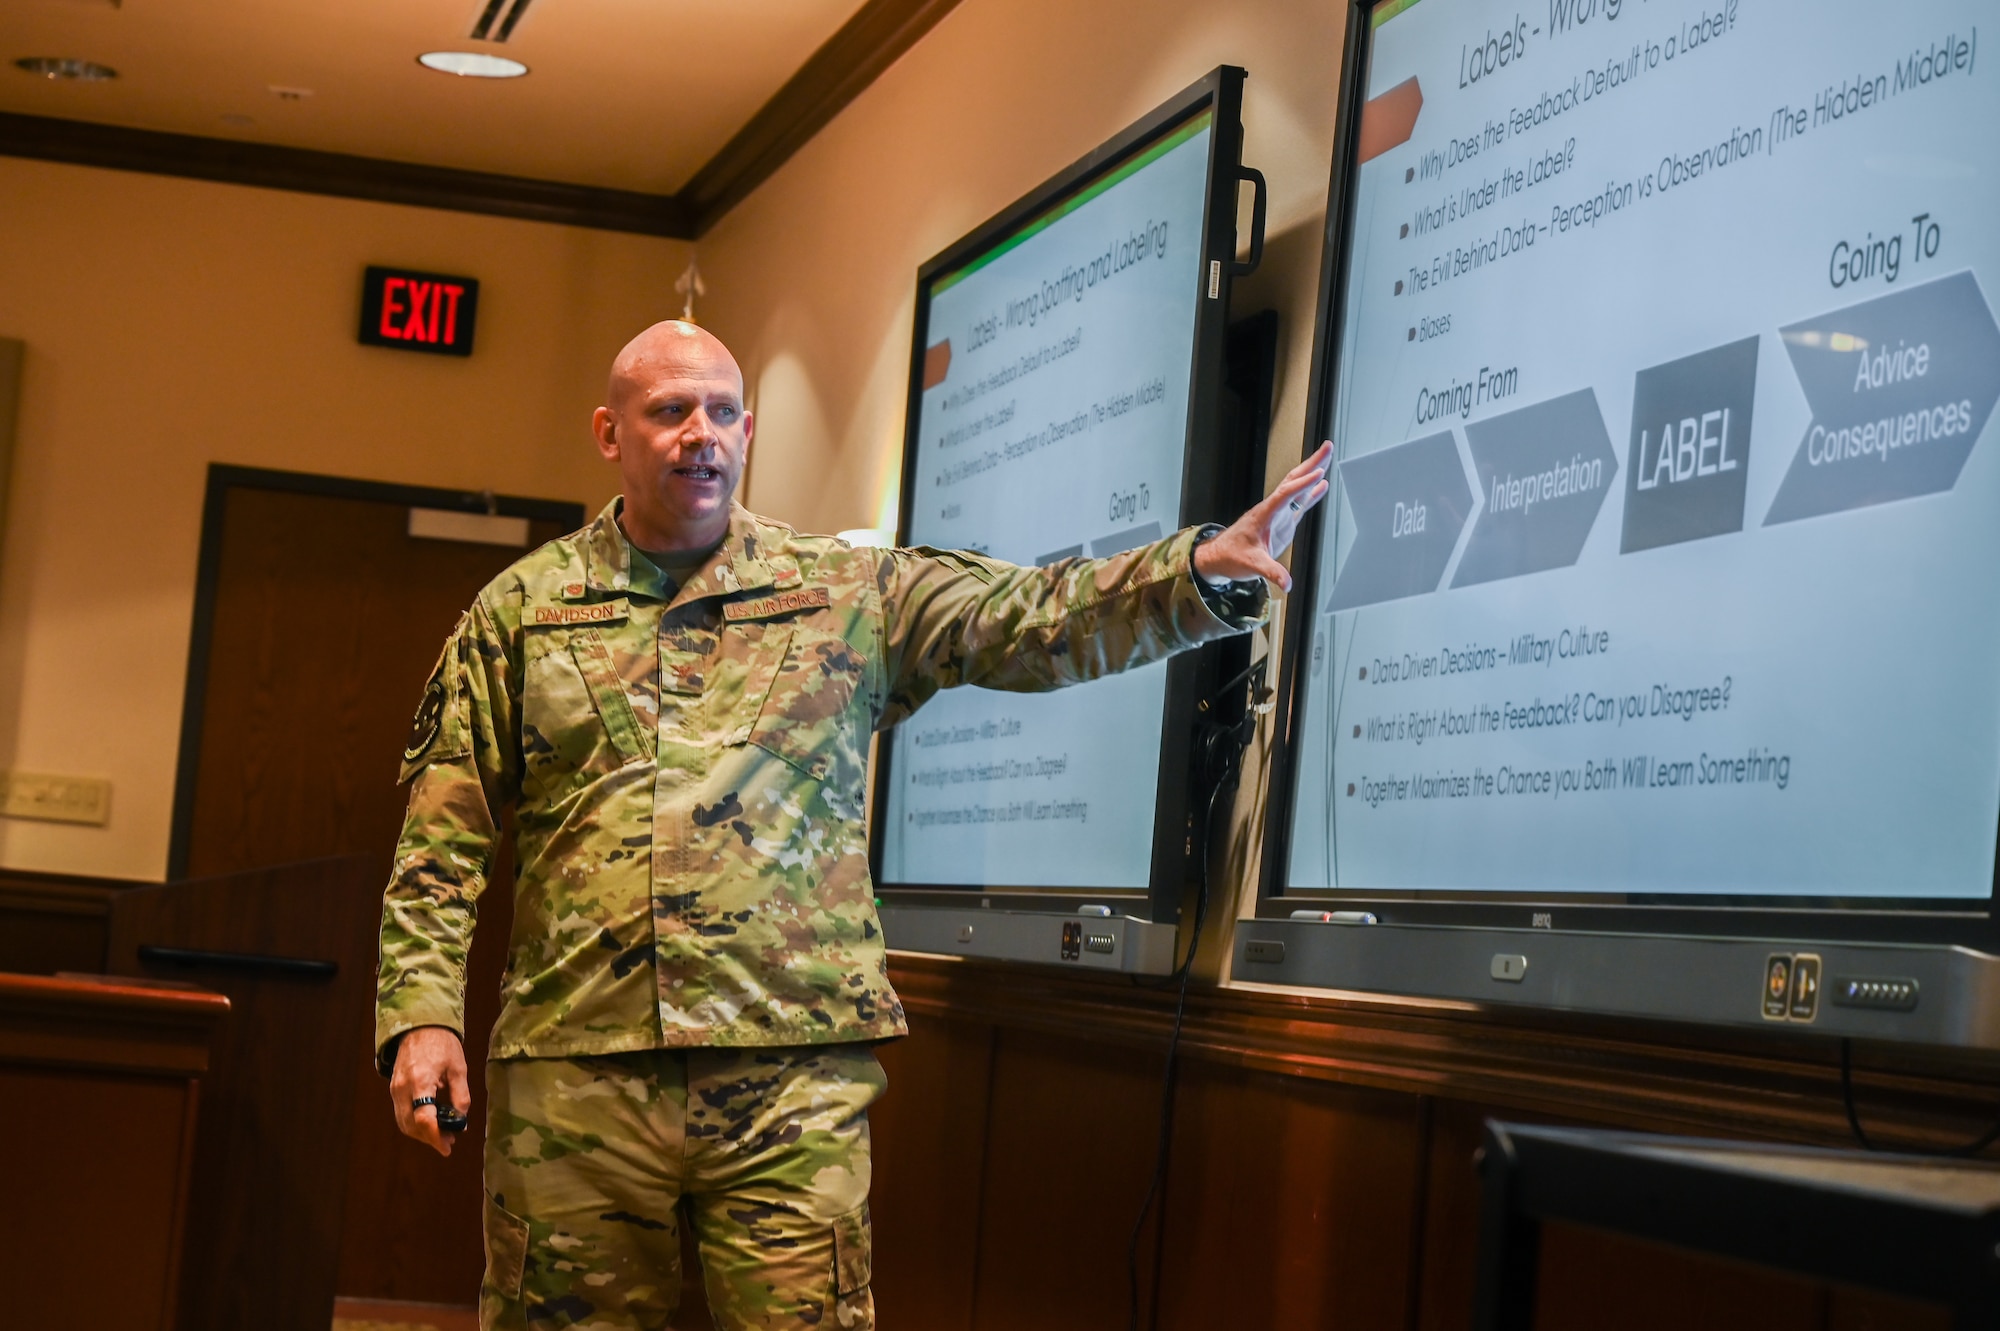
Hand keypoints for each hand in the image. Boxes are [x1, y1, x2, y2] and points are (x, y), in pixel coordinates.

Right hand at [390, 1025, 469, 1157]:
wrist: (420, 1025)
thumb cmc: (443, 1044)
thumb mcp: (459, 1069)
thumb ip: (460, 1097)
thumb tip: (461, 1123)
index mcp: (421, 1081)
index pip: (424, 1119)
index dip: (436, 1137)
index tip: (448, 1147)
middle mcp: (403, 1088)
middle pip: (411, 1126)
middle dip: (430, 1138)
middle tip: (449, 1142)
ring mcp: (395, 1089)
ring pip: (404, 1123)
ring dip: (421, 1133)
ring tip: (442, 1134)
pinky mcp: (393, 1088)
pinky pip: (401, 1113)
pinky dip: (414, 1123)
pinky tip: (431, 1121)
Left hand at [1192, 441, 1331, 592]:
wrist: (1219, 558)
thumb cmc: (1230, 557)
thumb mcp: (1251, 566)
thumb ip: (1270, 572)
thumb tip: (1286, 583)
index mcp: (1264, 515)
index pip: (1285, 494)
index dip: (1302, 485)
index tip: (1319, 473)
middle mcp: (1272, 509)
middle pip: (1293, 480)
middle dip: (1311, 463)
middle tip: (1327, 446)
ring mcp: (1277, 514)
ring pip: (1296, 487)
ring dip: (1312, 471)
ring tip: (1327, 455)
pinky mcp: (1281, 522)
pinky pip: (1299, 503)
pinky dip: (1311, 492)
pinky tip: (1323, 484)